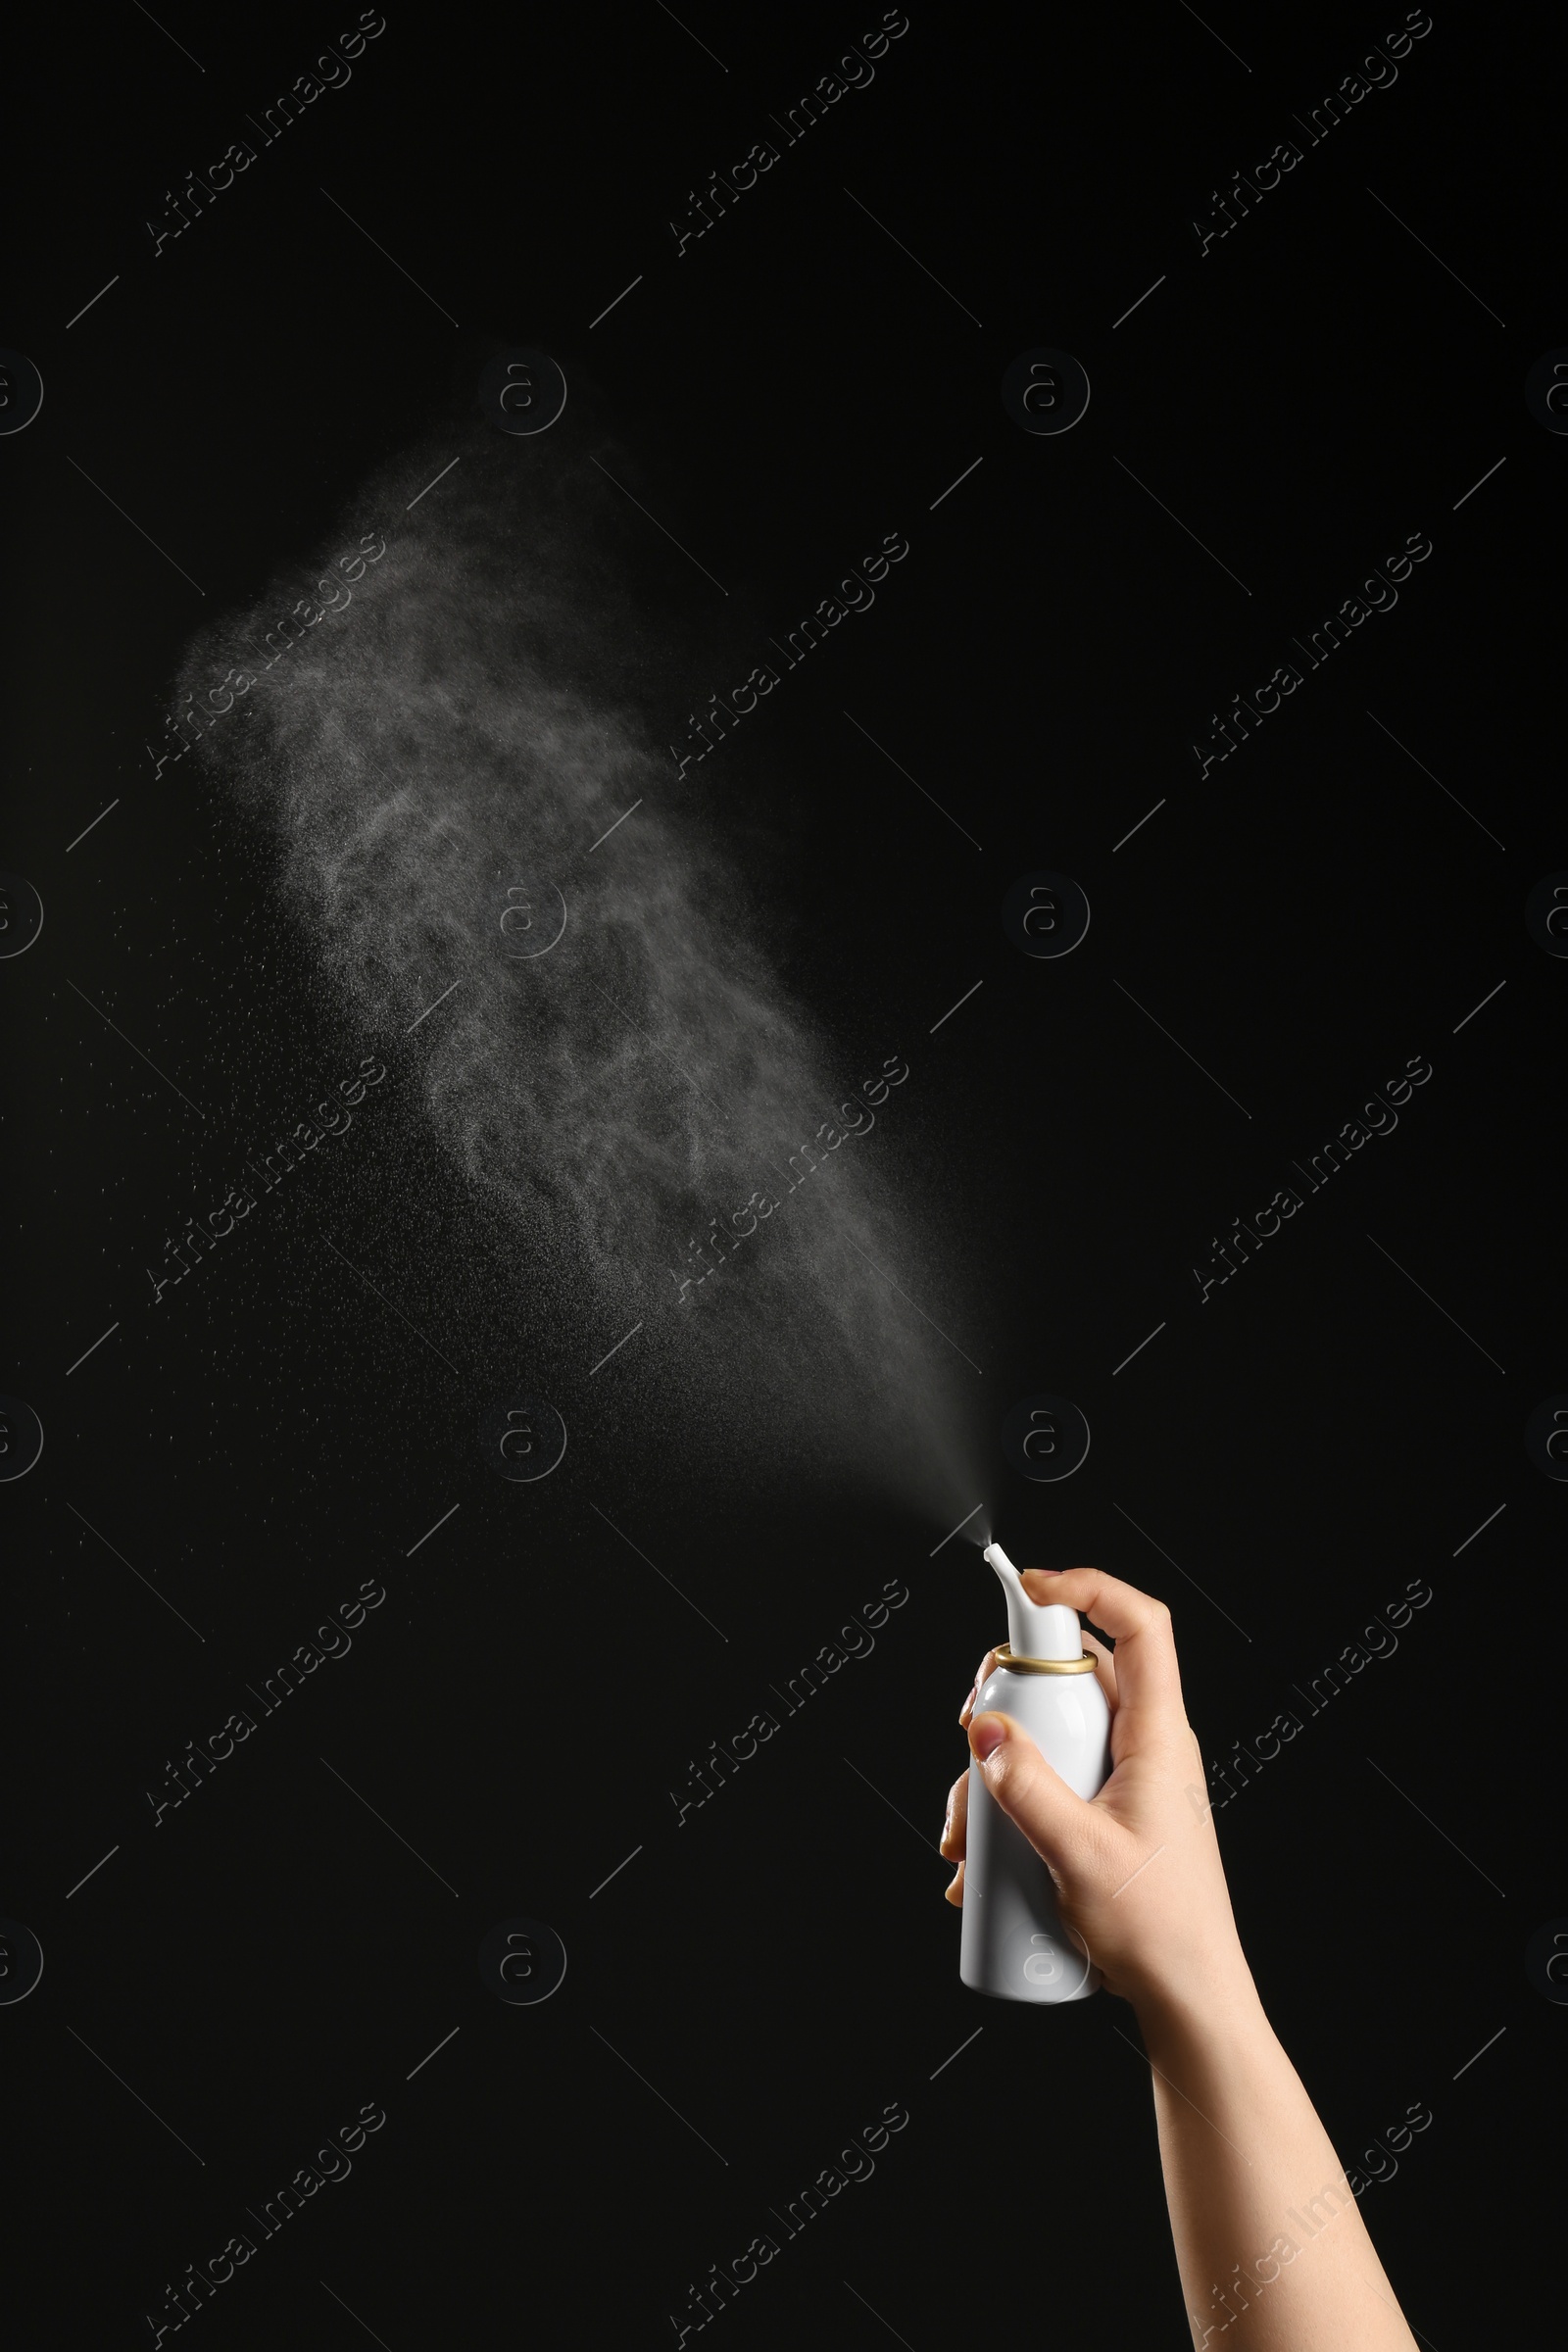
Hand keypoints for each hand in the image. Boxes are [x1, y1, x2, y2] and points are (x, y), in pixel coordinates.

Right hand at [939, 1566, 1257, 2021]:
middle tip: (971, 1727)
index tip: (1028, 1588)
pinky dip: (1011, 1803)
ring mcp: (1127, 1779)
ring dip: (998, 1769)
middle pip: (1075, 1677)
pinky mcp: (1109, 1811)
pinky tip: (979, 1857)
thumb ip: (1027, 1789)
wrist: (1188, 1996)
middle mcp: (1146, 1746)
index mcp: (1158, 1737)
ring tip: (966, 1831)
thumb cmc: (1159, 1932)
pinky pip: (1054, 1778)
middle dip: (1010, 1698)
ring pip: (1054, 1733)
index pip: (1141, 1627)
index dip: (1088, 1588)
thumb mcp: (1079, 1855)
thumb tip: (986, 1730)